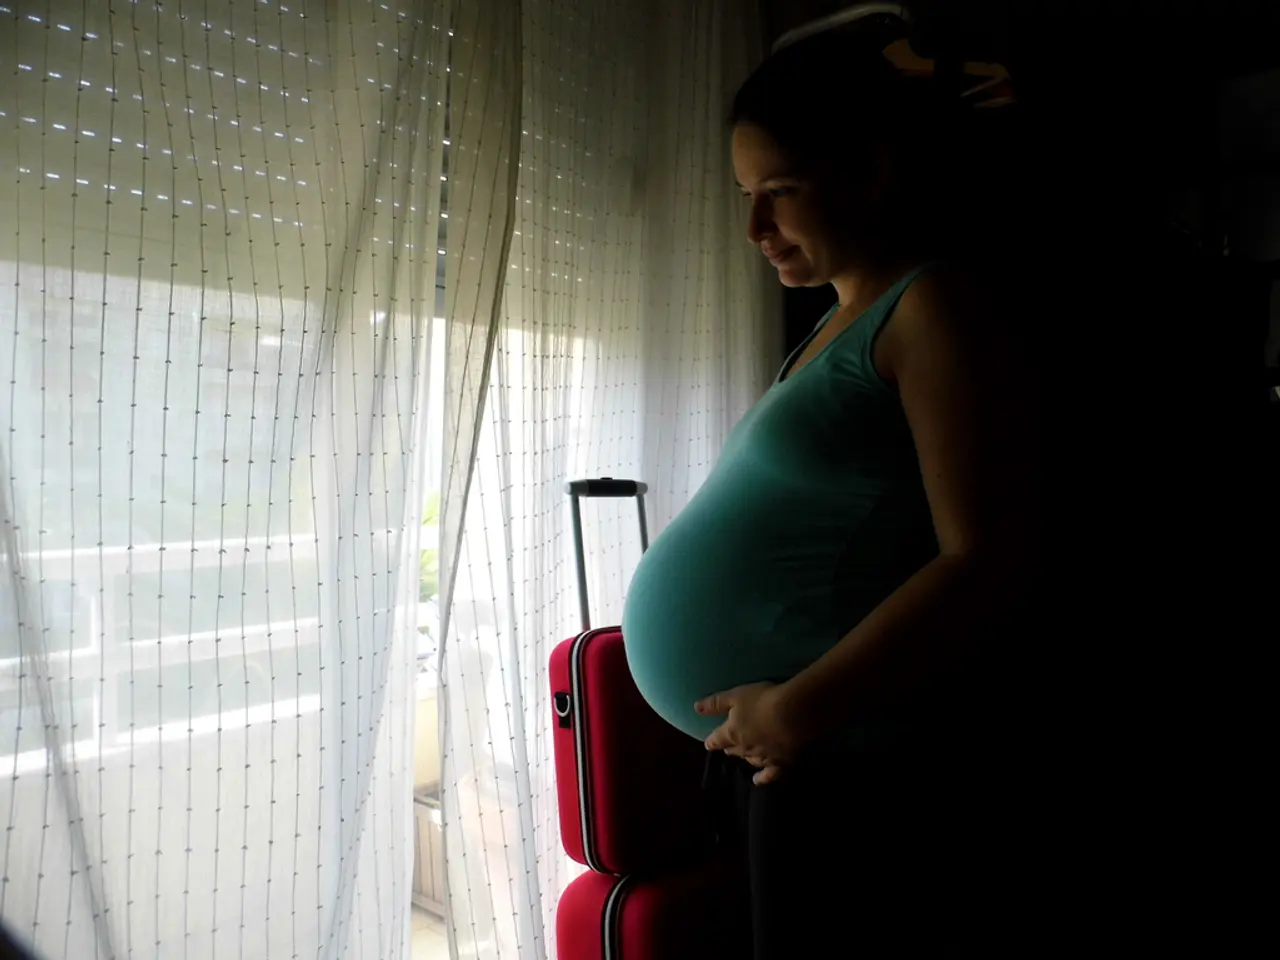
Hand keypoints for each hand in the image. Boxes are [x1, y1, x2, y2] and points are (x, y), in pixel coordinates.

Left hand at [695, 681, 809, 785]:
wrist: (794, 713)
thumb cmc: (762, 700)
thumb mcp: (736, 696)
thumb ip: (715, 703)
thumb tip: (696, 708)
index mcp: (731, 733)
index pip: (716, 740)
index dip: (712, 741)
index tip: (709, 743)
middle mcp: (744, 749)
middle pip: (733, 751)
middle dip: (730, 747)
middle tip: (729, 745)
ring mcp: (762, 758)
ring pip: (749, 760)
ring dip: (745, 757)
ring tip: (744, 754)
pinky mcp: (781, 763)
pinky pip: (769, 775)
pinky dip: (762, 779)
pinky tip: (758, 781)